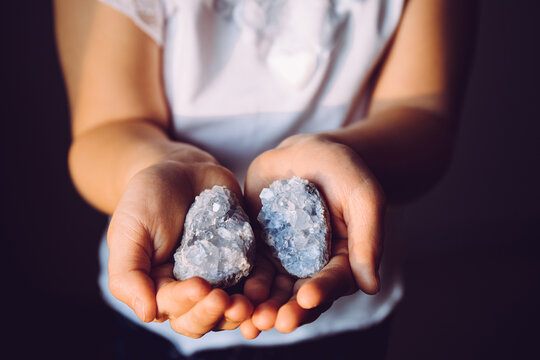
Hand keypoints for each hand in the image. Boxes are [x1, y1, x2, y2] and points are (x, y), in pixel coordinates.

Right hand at [107, 150, 252, 337]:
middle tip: (226, 300)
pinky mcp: (242, 261)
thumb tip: (145, 314)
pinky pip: (253, 283)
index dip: (186, 303)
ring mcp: (219, 277)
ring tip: (248, 303)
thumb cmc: (147, 199)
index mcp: (159, 288)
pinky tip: (264, 288)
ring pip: (229, 309)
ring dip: (238, 311)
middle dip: (213, 314)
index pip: (172, 309)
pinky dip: (259, 291)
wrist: (182, 170)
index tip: (199, 286)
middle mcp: (189, 289)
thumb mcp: (129, 231)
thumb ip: (128, 274)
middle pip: (202, 319)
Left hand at [239, 134, 384, 337]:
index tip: (307, 298)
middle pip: (301, 295)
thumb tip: (371, 286)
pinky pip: (251, 271)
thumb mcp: (362, 195)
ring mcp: (285, 259)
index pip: (335, 281)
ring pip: (274, 290)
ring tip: (250, 318)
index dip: (322, 291)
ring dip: (263, 306)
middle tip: (275, 321)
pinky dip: (243, 285)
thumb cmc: (341, 169)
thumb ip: (368, 237)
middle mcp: (314, 266)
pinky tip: (233, 296)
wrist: (304, 153)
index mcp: (343, 259)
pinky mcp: (260, 249)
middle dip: (288, 310)